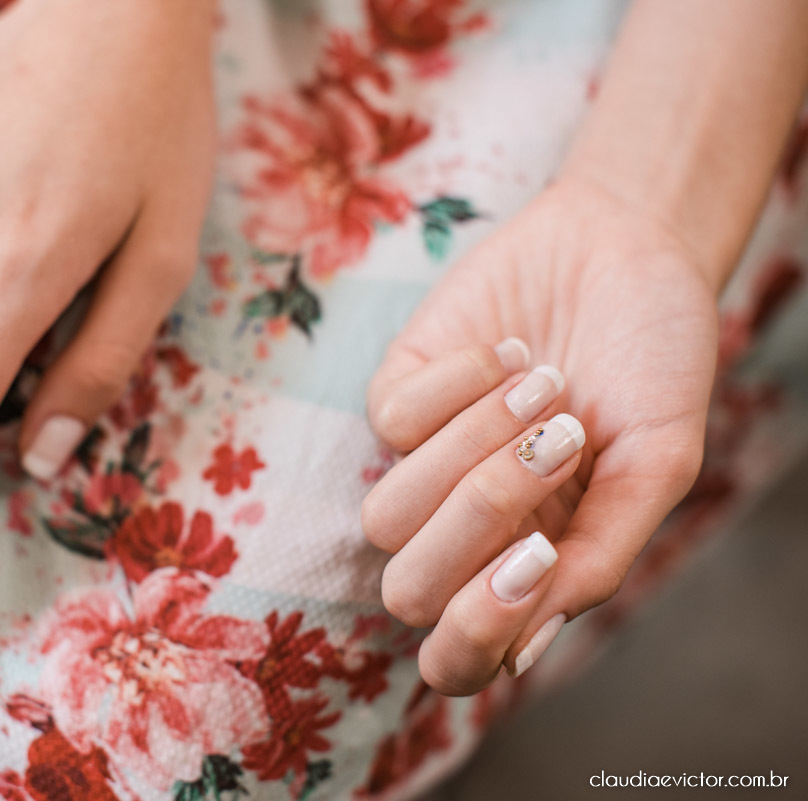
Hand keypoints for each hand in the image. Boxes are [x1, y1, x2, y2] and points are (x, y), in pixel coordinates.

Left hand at [363, 177, 716, 694]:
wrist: (628, 247)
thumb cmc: (652, 361)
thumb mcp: (655, 464)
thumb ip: (598, 558)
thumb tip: (524, 653)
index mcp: (529, 565)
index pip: (458, 657)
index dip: (475, 634)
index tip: (541, 553)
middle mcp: (466, 528)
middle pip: (407, 591)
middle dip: (477, 522)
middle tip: (556, 447)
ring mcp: (424, 464)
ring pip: (385, 514)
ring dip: (472, 449)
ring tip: (547, 389)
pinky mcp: (396, 394)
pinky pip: (392, 422)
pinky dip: (460, 385)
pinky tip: (508, 351)